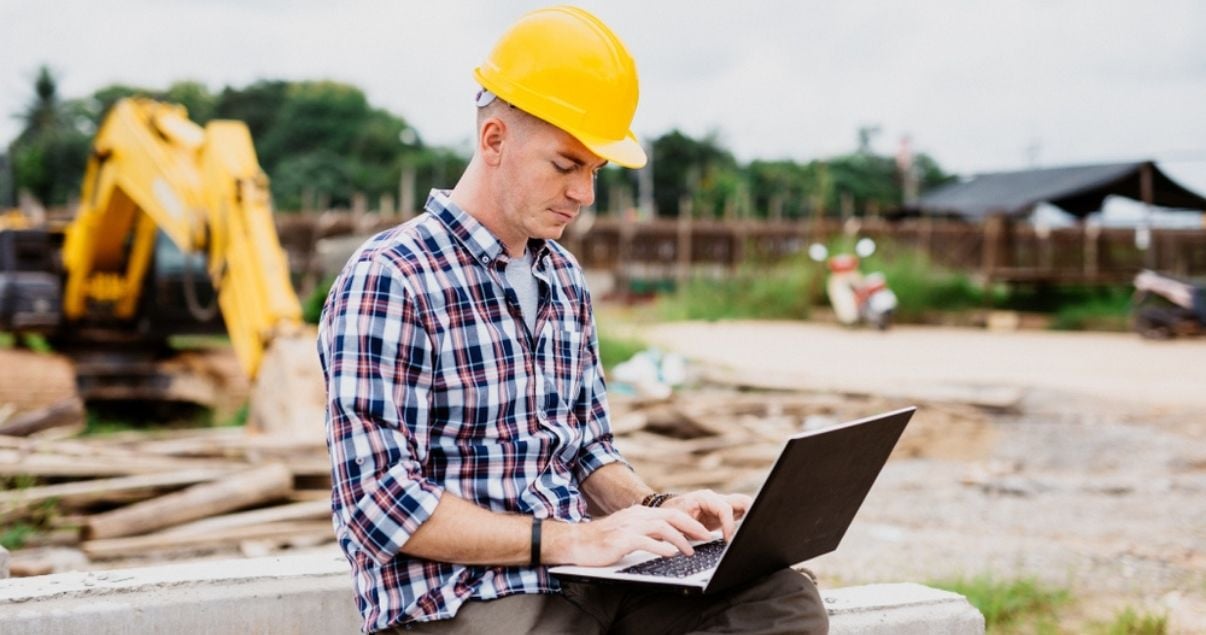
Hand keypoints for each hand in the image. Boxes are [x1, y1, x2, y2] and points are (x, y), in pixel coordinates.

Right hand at [545, 505, 712, 566]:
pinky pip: (646, 541)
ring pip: (662, 528)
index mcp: (640, 514)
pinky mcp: (621, 540)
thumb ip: (647, 532)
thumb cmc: (603, 539)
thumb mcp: (628, 531)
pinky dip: (661, 548)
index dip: (691, 522)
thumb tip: (670, 541)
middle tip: (706, 537)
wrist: (577, 541)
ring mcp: (629, 527)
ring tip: (690, 551)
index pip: (672, 513)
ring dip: (680, 540)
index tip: (704, 532)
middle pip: (672, 517)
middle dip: (692, 527)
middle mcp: (637, 516)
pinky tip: (671, 554)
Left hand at [660, 489, 751, 541]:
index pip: (725, 509)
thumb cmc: (673, 516)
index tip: (729, 540)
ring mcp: (722, 505)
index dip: (729, 525)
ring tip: (750, 534)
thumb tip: (708, 538)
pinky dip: (745, 523)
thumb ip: (692, 528)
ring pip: (744, 505)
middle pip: (742, 501)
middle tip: (750, 532)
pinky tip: (744, 534)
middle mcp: (717, 499)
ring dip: (749, 518)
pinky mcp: (725, 514)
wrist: (669, 513)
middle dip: (750, 514)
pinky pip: (740, 514)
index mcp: (706, 498)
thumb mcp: (679, 522)